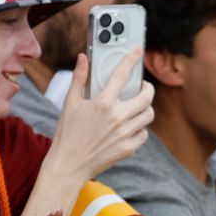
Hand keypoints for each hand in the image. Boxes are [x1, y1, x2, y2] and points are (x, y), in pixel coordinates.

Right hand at [48, 52, 154, 179]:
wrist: (69, 164)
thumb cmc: (67, 133)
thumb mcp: (70, 104)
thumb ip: (79, 79)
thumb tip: (83, 58)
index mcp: (102, 103)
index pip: (122, 75)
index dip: (131, 59)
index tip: (138, 51)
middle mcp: (117, 117)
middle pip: (147, 97)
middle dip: (148, 88)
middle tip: (142, 87)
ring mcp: (125, 134)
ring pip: (148, 115)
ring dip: (145, 108)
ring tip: (137, 107)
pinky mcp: (128, 148)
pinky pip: (144, 134)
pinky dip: (140, 128)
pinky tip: (131, 126)